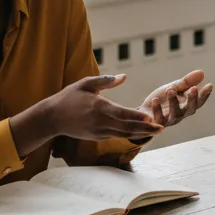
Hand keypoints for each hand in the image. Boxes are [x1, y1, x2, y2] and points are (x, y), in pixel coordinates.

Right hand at [47, 74, 163, 141]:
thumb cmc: (69, 97)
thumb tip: (124, 76)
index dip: (137, 116)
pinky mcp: (97, 137)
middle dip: (146, 128)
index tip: (151, 117)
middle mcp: (101, 122)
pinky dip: (129, 134)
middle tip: (162, 128)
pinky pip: (116, 136)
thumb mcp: (86, 84)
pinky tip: (140, 132)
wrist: (52, 118)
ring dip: (141, 133)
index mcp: (100, 107)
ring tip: (156, 131)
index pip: (122, 113)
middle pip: (127, 127)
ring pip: (124, 134)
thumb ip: (106, 80)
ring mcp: (99, 132)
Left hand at [140, 70, 212, 130]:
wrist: (144, 112)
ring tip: (171, 90)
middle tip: (194, 88)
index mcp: (187, 105)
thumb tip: (202, 73)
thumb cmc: (163, 99)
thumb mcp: (174, 87)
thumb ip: (186, 83)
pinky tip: (154, 100)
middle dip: (193, 99)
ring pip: (175, 114)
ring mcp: (169, 120)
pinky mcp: (157, 123)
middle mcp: (181, 114)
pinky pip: (159, 118)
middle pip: (190, 110)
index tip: (210, 85)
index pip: (199, 101)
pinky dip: (157, 109)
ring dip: (174, 102)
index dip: (205, 95)